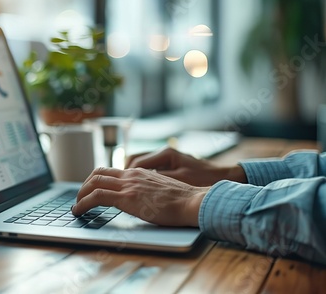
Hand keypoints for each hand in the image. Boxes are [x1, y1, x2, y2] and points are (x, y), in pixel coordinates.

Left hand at [71, 167, 208, 226]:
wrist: (193, 202)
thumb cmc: (183, 201)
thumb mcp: (162, 190)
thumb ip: (148, 190)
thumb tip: (140, 199)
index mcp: (139, 173)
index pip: (110, 171)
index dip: (96, 179)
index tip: (90, 190)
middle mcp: (131, 175)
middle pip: (98, 173)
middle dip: (84, 186)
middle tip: (80, 198)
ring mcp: (128, 185)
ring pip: (93, 183)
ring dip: (80, 194)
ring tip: (76, 206)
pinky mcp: (127, 197)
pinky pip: (97, 196)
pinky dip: (83, 203)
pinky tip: (78, 211)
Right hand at [126, 148, 246, 186]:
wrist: (223, 177)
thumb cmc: (203, 178)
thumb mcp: (179, 181)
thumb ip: (158, 180)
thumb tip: (137, 183)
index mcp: (166, 154)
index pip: (136, 161)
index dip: (124, 173)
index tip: (117, 184)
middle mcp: (164, 152)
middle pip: (135, 159)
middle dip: (124, 172)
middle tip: (116, 185)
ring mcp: (167, 158)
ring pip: (141, 163)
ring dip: (131, 174)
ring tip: (125, 187)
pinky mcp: (171, 164)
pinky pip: (150, 168)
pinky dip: (142, 176)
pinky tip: (140, 187)